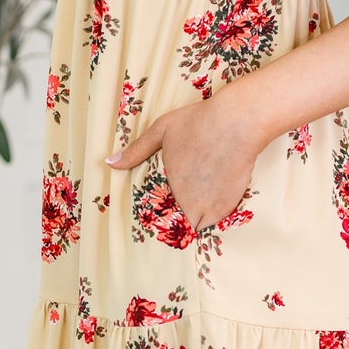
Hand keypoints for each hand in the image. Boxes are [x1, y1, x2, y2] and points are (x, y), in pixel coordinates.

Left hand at [105, 94, 262, 232]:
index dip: (157, 217)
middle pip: (178, 225)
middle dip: (176, 221)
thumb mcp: (161, 130)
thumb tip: (109, 163)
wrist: (238, 122)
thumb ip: (136, 150)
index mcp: (168, 187)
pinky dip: (213, 215)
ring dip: (195, 221)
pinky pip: (217, 220)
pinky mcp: (231, 204)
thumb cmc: (198, 122)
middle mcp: (188, 202)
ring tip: (194, 211)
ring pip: (198, 226)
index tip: (159, 214)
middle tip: (176, 214)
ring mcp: (211, 206)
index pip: (156, 217)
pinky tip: (212, 203)